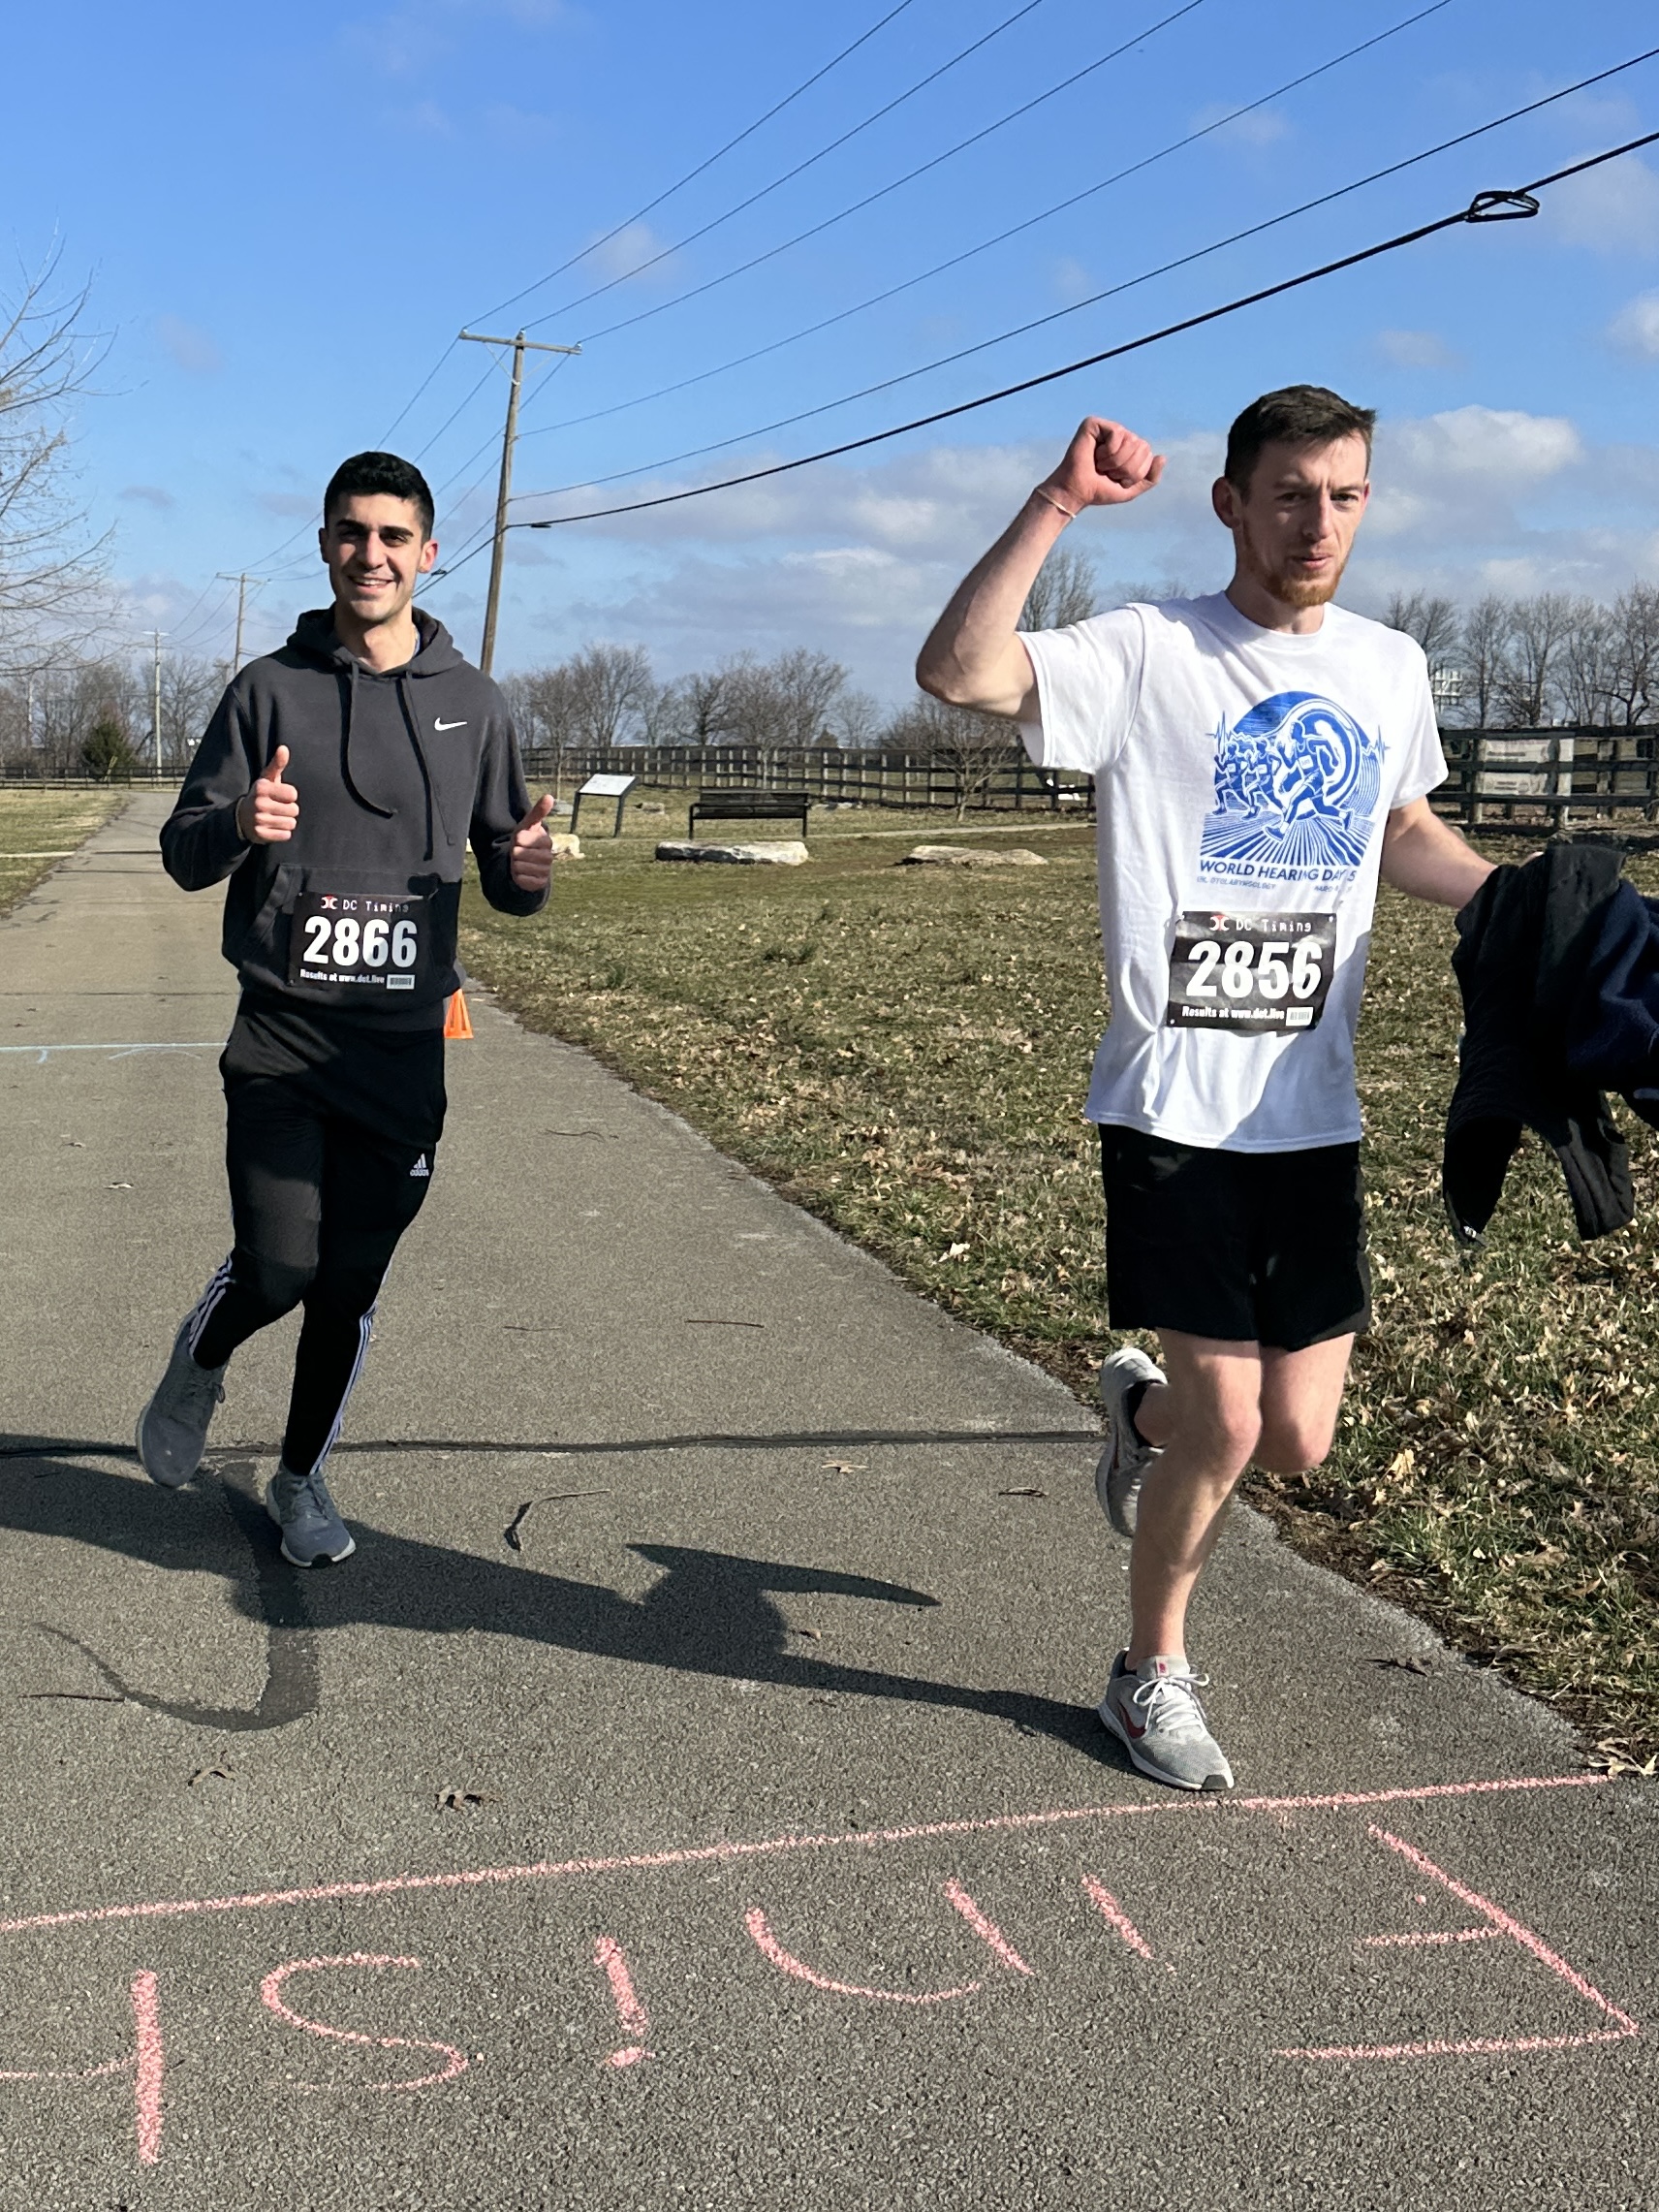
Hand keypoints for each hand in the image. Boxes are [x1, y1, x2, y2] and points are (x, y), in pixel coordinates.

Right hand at [237, 746, 298, 843]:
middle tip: (277, 808)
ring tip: (275, 817)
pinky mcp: (260, 835)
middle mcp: (259, 804)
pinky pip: (286, 835)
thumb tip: (284, 748)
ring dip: (286, 821)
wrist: (242, 818)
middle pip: (294, 810)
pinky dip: (282, 833)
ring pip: (291, 823)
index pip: (293, 794)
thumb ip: (277, 764)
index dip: (290, 796)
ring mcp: (258, 820)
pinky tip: (272, 827)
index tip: (279, 796)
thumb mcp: (267, 779)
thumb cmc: (261, 795)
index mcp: (262, 788)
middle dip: (289, 810)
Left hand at [509, 793, 554, 891]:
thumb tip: (549, 796)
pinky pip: (522, 879)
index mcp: (546, 842)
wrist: (526, 864)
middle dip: (514, 853)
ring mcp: (545, 871)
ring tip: (521, 863)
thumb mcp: (528, 825)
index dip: (516, 840)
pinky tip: (522, 874)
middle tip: (520, 853)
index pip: (521, 838)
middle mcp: (549, 857)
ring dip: (515, 865)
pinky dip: (518, 877)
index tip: (520, 841)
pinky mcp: (540, 884)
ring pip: (519, 866)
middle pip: (519, 853)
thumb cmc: (525, 842)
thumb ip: (538, 812)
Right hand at [1038, 417, 1164, 514]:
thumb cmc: (1100, 490)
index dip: (1136, 472)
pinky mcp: (1095, 423)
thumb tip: (1162, 457)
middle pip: (1142, 446)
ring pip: (1131, 440)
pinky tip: (1095, 454)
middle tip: (1107, 472)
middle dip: (1127, 467)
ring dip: (1116, 461)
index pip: (1149, 454)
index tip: (1117, 478)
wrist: (1077, 492)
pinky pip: (1117, 433)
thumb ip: (1151, 477)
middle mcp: (1121, 435)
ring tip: (1100, 464)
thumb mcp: (1131, 489)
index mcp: (1130, 448)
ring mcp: (1108, 428)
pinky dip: (1109, 450)